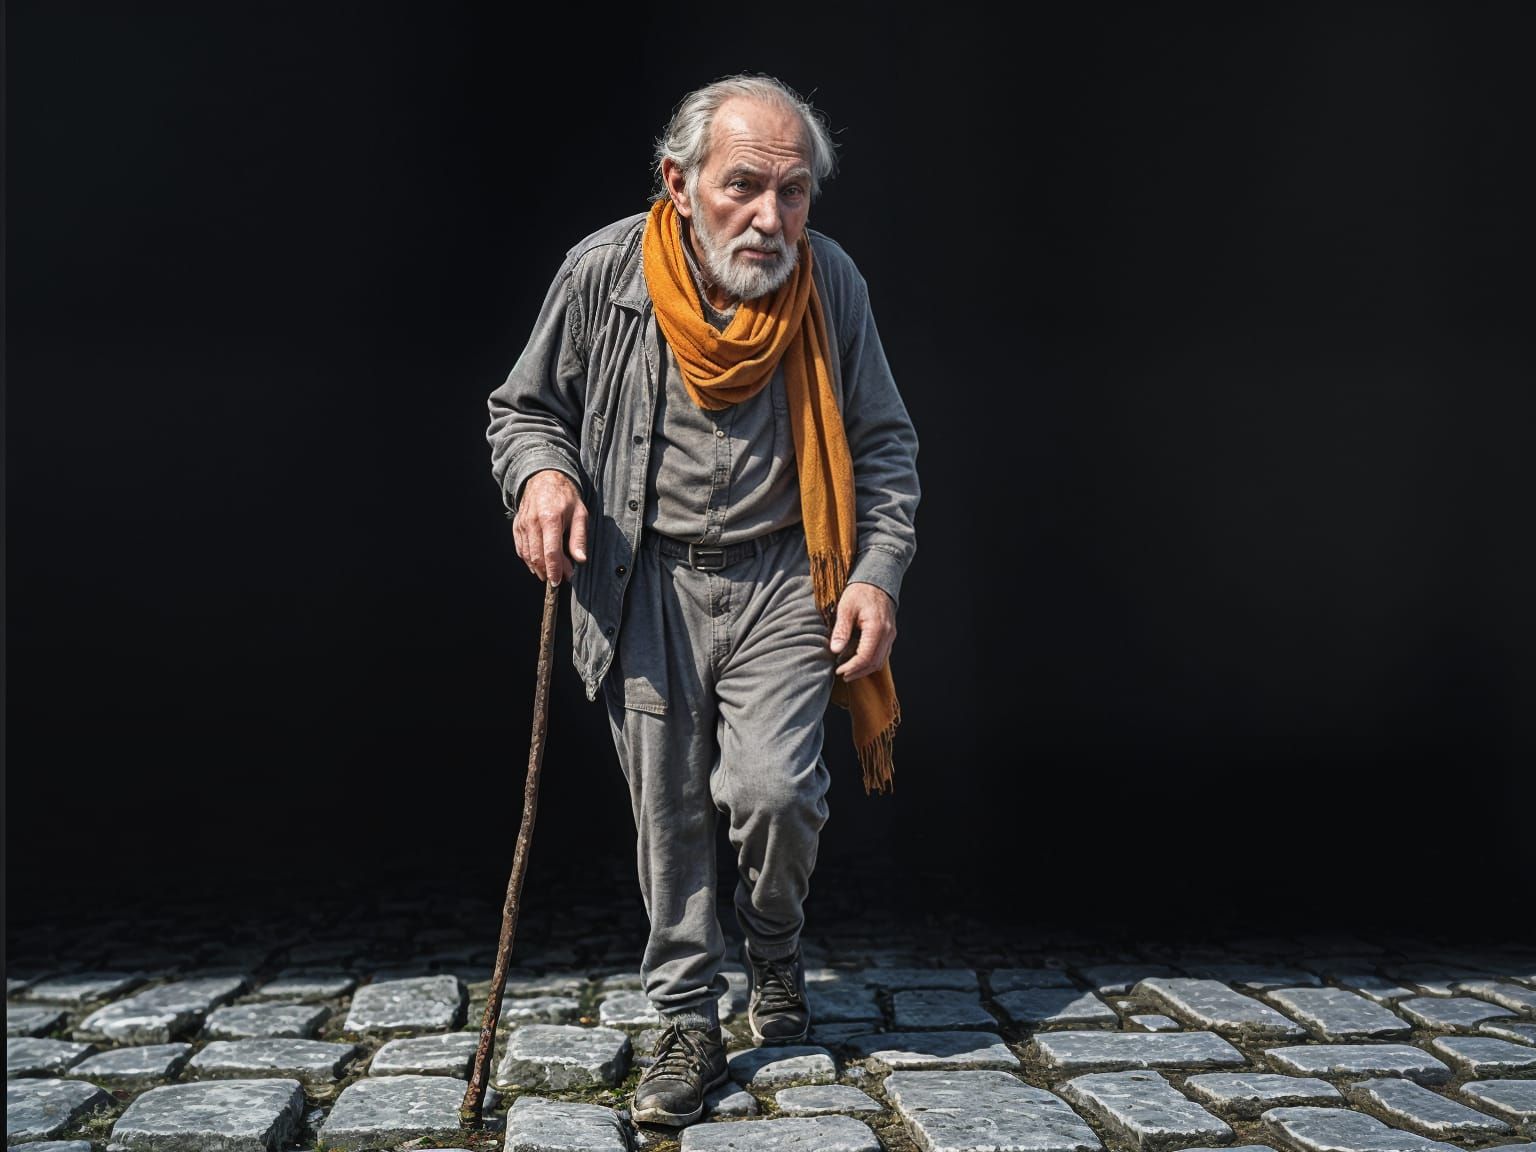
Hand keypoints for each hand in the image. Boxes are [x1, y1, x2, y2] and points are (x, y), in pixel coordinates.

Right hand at [512, 470, 588, 584]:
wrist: (544, 477)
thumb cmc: (565, 495)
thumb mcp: (580, 513)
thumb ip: (579, 538)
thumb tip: (580, 560)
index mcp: (550, 519)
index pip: (551, 552)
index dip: (555, 570)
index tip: (559, 581)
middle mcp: (533, 522)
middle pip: (536, 556)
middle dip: (547, 572)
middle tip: (559, 579)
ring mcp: (522, 524)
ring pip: (527, 555)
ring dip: (538, 568)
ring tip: (550, 573)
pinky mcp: (517, 526)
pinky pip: (520, 548)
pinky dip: (528, 560)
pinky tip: (538, 565)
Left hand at [828, 582, 895, 680]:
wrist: (876, 581)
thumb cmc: (860, 592)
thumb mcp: (845, 608)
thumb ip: (841, 630)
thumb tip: (835, 650)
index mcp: (877, 628)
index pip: (866, 657)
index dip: (852, 667)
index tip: (838, 670)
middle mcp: (887, 634)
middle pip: (874, 663)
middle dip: (858, 672)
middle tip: (842, 675)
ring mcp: (890, 635)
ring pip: (880, 661)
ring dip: (864, 669)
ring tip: (848, 671)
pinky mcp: (889, 635)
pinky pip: (882, 654)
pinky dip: (870, 661)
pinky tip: (857, 661)